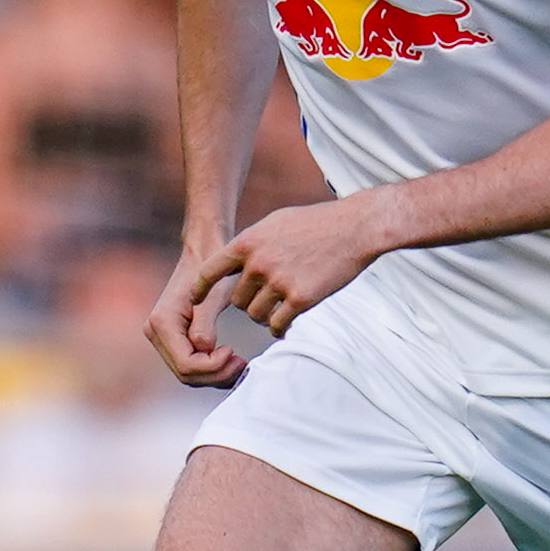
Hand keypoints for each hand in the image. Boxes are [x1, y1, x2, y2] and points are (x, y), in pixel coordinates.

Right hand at [146, 241, 248, 388]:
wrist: (203, 250)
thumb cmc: (211, 269)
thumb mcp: (213, 296)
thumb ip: (204, 325)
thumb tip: (204, 350)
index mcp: (162, 323)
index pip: (186, 364)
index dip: (213, 367)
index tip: (234, 352)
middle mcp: (155, 332)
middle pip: (186, 373)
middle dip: (216, 374)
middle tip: (242, 364)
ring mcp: (161, 337)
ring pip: (188, 373)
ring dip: (215, 374)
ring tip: (240, 363)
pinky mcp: (172, 338)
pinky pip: (191, 364)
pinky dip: (211, 368)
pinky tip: (230, 359)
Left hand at [198, 195, 391, 342]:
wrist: (354, 228)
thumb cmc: (316, 223)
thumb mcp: (275, 223)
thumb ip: (252, 244)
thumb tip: (234, 261)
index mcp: (247, 243)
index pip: (210, 271)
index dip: (200, 289)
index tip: (195, 301)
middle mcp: (258, 263)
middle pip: (236, 300)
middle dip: (249, 302)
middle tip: (267, 298)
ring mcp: (278, 282)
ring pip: (255, 315)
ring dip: (265, 315)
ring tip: (280, 306)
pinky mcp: (300, 299)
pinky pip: (277, 324)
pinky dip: (279, 328)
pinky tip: (287, 323)